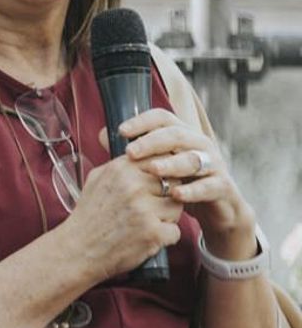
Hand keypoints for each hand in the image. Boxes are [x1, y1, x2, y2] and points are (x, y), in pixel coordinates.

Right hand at [60, 151, 183, 281]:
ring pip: (177, 208)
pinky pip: (175, 232)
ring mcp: (144, 210)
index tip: (156, 186)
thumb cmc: (88, 215)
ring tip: (145, 224)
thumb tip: (141, 152)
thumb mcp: (97, 179)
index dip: (162, 174)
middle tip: (147, 209)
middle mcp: (134, 186)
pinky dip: (163, 238)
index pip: (161, 160)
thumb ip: (121, 164)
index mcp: (122, 168)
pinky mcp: (153, 233)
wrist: (78, 248)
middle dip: (165, 197)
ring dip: (166, 218)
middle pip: (174, 184)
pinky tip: (145, 238)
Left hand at [116, 109, 257, 259]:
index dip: (142, 121)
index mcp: (182, 135)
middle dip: (152, 142)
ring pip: (193, 159)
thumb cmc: (181, 182)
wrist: (216, 210)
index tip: (121, 131)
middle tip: (130, 152)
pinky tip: (176, 195)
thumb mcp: (156, 165)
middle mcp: (200, 144)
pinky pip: (209, 186)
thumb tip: (103, 135)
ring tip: (152, 169)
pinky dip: (193, 190)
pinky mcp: (223, 186)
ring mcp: (214, 165)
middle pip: (176, 134)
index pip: (163, 118)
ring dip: (172, 163)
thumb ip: (134, 151)